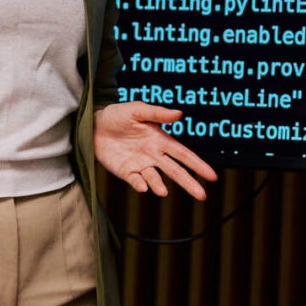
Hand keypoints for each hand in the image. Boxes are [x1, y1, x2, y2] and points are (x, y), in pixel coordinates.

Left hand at [94, 102, 216, 199]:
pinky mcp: (125, 172)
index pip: (183, 154)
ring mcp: (140, 165)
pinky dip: (140, 184)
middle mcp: (154, 155)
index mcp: (160, 140)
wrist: (94, 125)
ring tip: (162, 191)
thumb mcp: (137, 110)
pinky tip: (143, 186)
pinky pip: (135, 180)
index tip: (212, 176)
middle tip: (202, 196)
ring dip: (159, 185)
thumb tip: (179, 113)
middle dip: (189, 183)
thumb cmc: (117, 115)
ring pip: (155, 179)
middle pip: (175, 171)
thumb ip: (157, 113)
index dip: (198, 164)